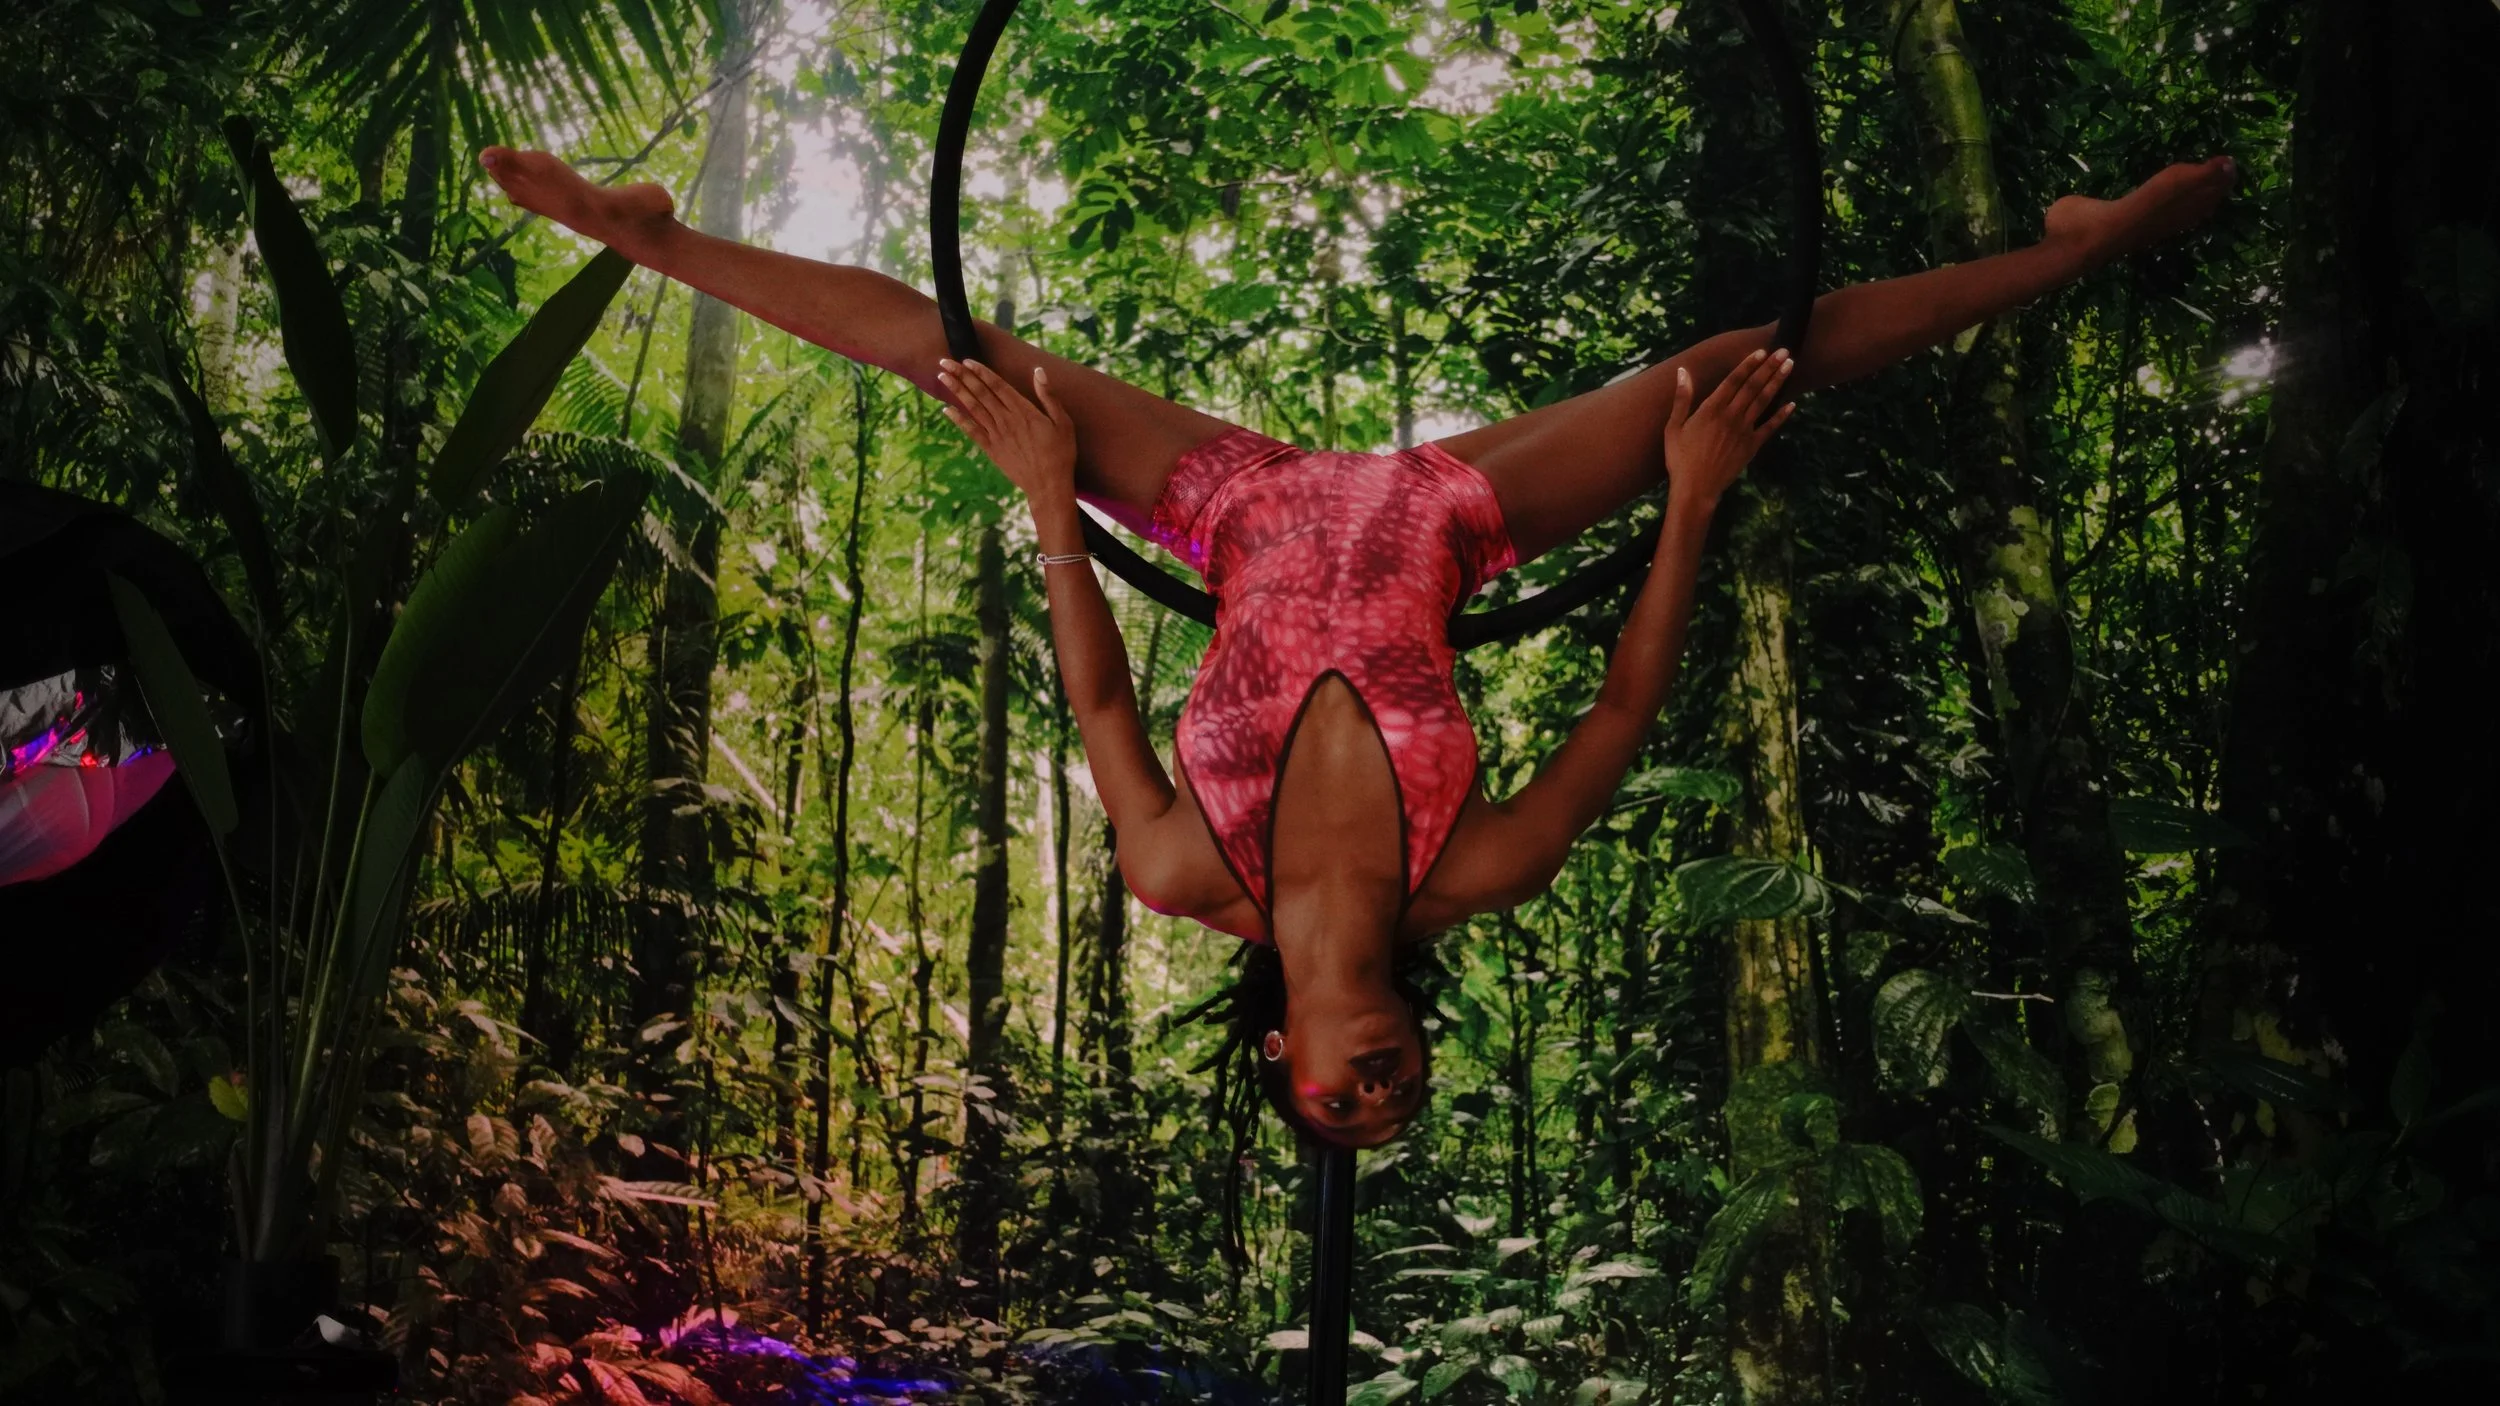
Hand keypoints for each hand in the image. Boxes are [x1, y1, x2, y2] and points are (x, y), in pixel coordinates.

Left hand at [940, 358, 1076, 507]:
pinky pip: (972, 431)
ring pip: (973, 408)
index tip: (967, 360)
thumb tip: (1038, 371)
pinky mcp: (992, 450)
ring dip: (956, 391)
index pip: (997, 385)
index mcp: (1024, 411)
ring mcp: (996, 435)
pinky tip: (946, 410)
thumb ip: (1048, 396)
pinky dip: (959, 420)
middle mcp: (1006, 420)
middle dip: (962, 375)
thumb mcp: (1063, 422)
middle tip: (944, 361)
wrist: (1049, 485)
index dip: (981, 371)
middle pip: (980, 392)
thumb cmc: (1061, 453)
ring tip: (942, 377)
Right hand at [1663, 348, 1794, 512]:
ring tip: (1790, 366)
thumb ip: (1682, 398)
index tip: (1761, 351)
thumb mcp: (1673, 427)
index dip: (1748, 364)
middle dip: (1769, 367)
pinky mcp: (1751, 446)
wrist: (1695, 489)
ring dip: (1778, 382)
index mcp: (1711, 409)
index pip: (1734, 380)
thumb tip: (1683, 372)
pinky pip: (1770, 427)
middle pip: (1753, 386)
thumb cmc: (1679, 459)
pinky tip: (1792, 404)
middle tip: (1784, 350)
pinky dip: (1781, 415)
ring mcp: (1743, 431)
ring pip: (1764, 401)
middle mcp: (1730, 416)